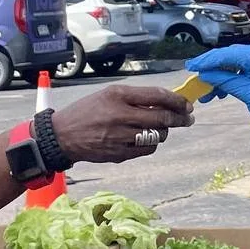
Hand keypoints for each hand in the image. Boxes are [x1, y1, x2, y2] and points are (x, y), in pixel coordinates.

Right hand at [50, 84, 192, 162]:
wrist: (62, 136)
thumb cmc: (87, 111)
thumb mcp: (108, 95)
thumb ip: (135, 97)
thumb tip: (166, 102)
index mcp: (118, 96)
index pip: (156, 96)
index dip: (176, 101)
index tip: (186, 104)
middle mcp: (120, 115)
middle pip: (161, 118)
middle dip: (179, 119)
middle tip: (187, 119)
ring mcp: (120, 137)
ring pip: (157, 136)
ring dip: (164, 131)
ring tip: (161, 128)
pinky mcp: (119, 154)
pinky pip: (147, 149)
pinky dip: (151, 144)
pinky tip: (146, 139)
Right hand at [193, 45, 249, 146]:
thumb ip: (229, 82)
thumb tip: (206, 74)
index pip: (237, 54)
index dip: (213, 59)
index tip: (194, 65)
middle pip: (234, 56)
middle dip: (213, 66)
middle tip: (195, 74)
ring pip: (234, 64)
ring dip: (218, 75)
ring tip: (205, 91)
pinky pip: (238, 71)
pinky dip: (225, 80)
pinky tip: (216, 92)